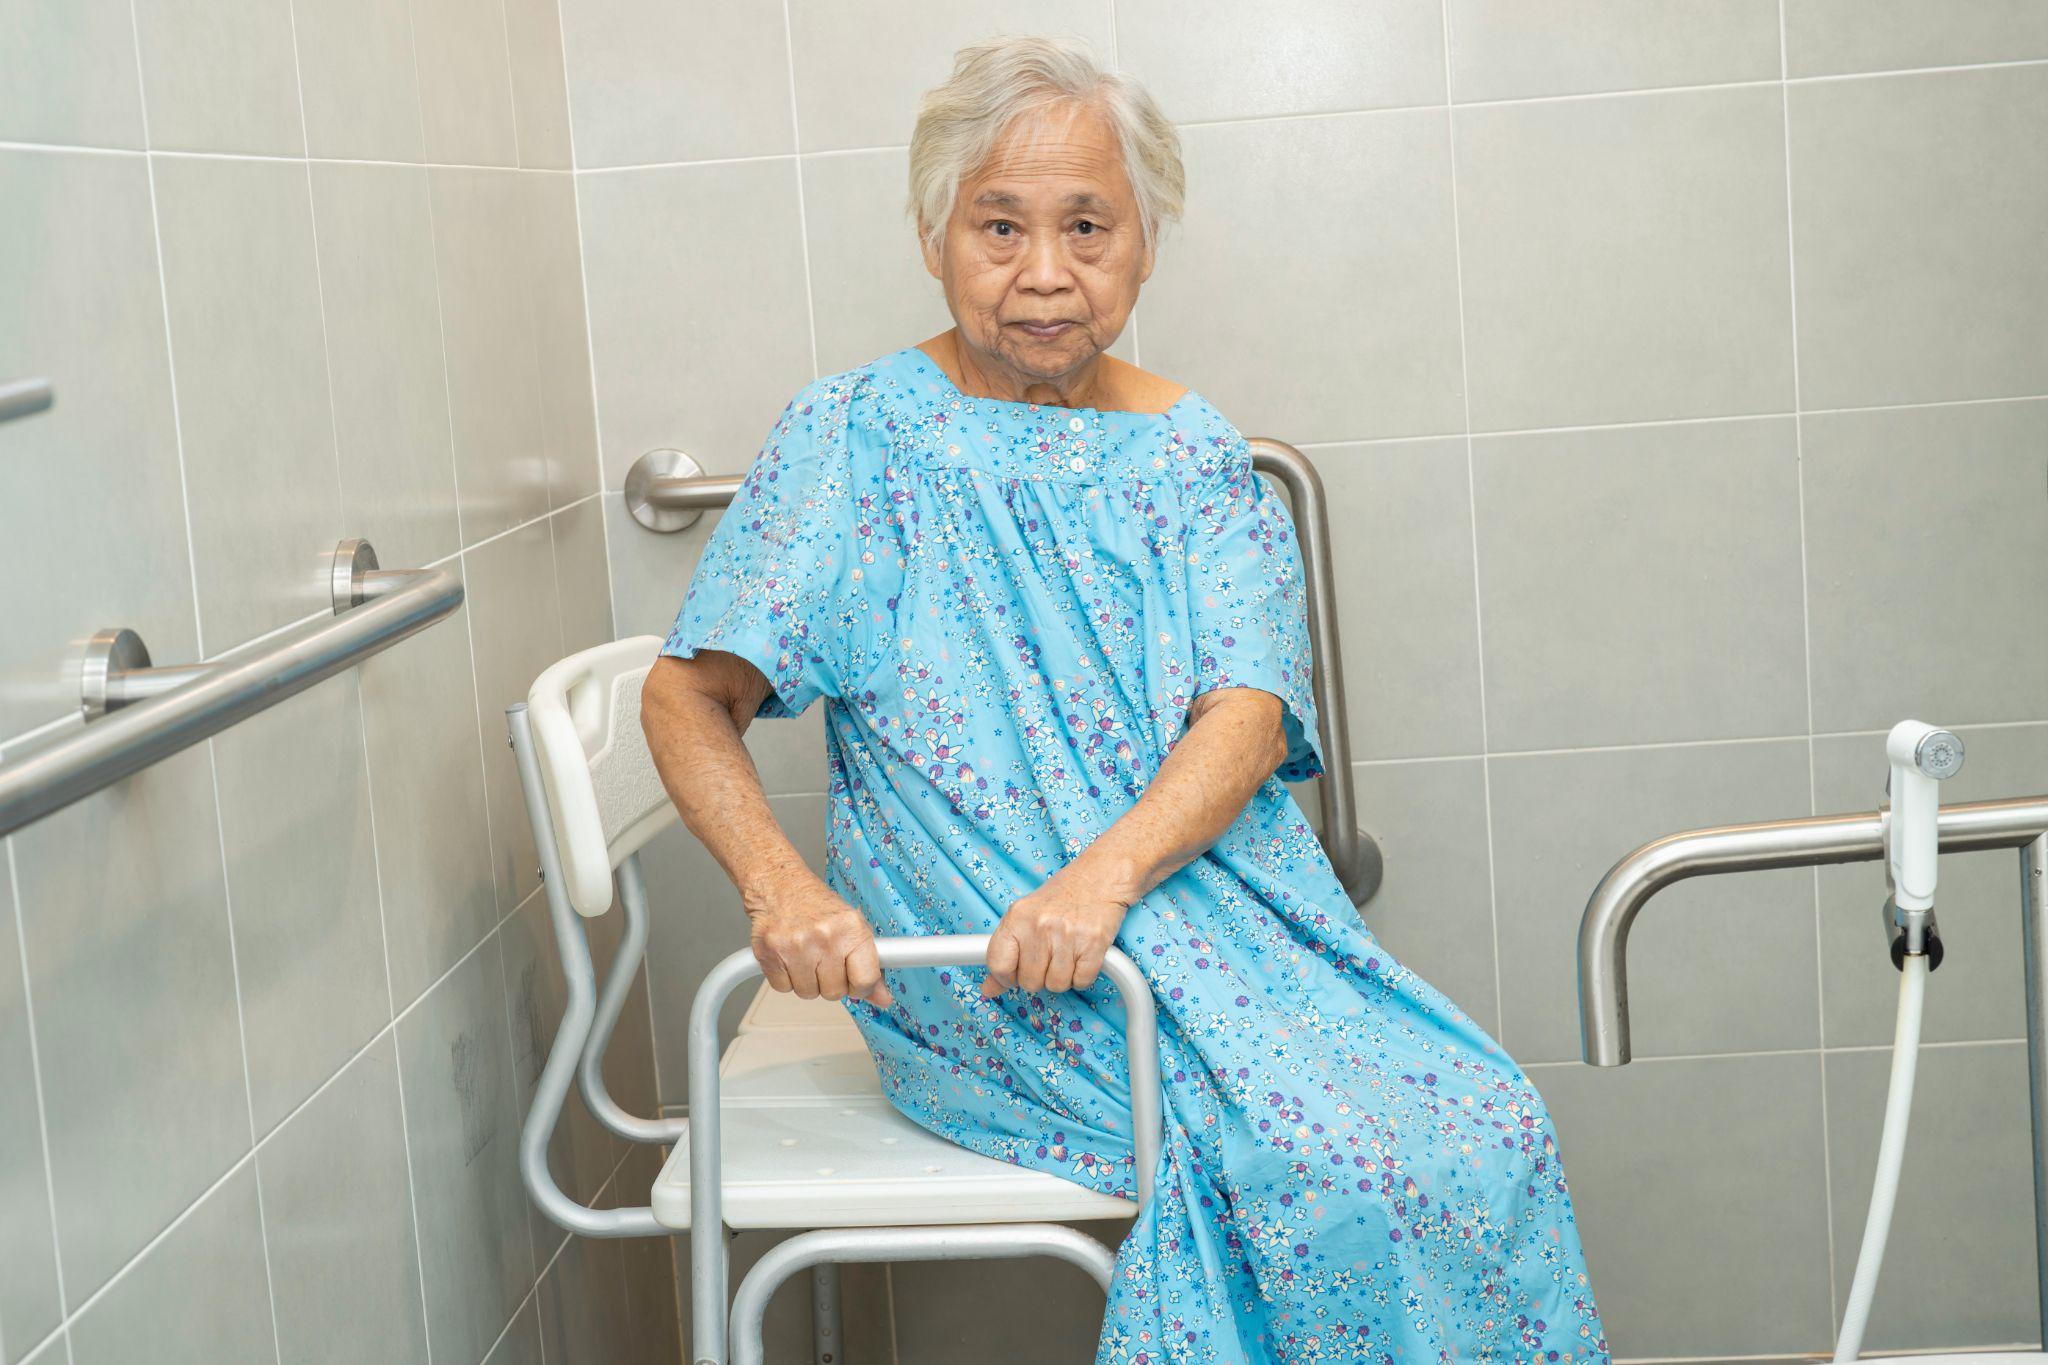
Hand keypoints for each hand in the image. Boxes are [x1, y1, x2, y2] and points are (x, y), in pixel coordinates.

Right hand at [745, 871, 893, 1007]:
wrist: (777, 884)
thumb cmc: (815, 905)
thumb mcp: (851, 926)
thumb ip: (869, 963)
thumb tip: (882, 998)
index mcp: (851, 928)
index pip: (865, 980)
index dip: (861, 987)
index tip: (857, 983)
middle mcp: (824, 936)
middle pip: (834, 992)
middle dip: (830, 982)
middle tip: (825, 961)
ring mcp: (794, 946)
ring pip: (808, 993)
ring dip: (807, 981)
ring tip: (806, 956)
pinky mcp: (768, 954)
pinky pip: (783, 988)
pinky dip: (786, 978)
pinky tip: (789, 957)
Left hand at [983, 873, 1130, 998]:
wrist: (1100, 876)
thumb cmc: (1061, 897)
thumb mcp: (1026, 916)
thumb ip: (1005, 952)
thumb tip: (989, 989)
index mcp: (1017, 917)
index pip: (998, 965)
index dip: (1006, 977)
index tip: (1015, 974)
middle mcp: (1040, 926)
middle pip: (1029, 981)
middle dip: (1039, 977)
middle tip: (1048, 958)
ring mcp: (1067, 935)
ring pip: (1056, 985)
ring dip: (1062, 977)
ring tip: (1066, 954)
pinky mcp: (1093, 944)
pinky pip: (1081, 981)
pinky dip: (1082, 976)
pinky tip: (1081, 957)